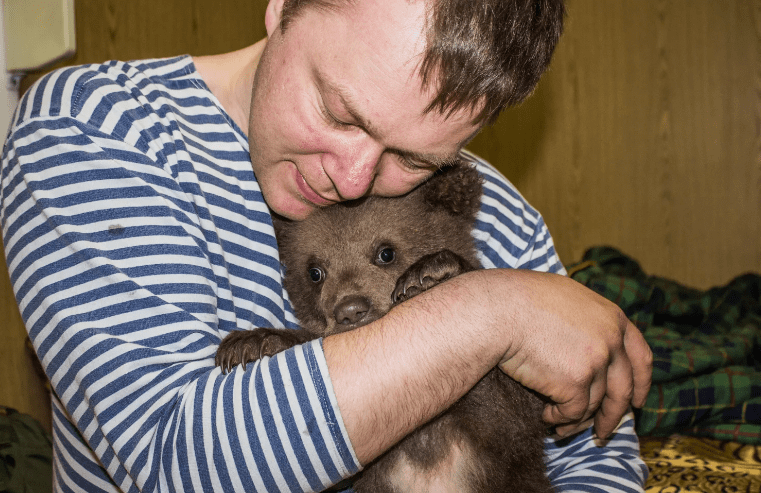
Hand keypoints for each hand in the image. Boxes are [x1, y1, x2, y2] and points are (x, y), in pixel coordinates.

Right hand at [494, 270, 651, 438]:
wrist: (499, 310)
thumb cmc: (520, 299)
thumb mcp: (565, 298)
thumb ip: (587, 319)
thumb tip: (590, 340)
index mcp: (612, 317)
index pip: (641, 356)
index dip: (641, 383)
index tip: (637, 402)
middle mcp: (611, 340)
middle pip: (623, 389)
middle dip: (613, 416)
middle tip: (604, 432)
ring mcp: (596, 362)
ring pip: (595, 404)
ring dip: (578, 421)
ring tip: (561, 427)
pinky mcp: (575, 383)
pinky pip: (572, 412)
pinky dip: (559, 419)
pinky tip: (546, 417)